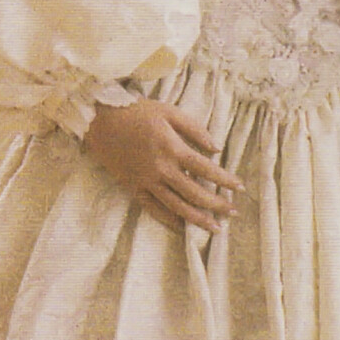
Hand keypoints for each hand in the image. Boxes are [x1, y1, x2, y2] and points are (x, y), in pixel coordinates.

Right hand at [83, 99, 244, 234]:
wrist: (100, 121)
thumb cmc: (136, 112)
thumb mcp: (168, 111)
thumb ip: (194, 129)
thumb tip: (216, 148)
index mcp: (172, 148)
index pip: (205, 168)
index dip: (224, 179)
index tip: (239, 187)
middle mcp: (161, 169)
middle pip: (194, 193)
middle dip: (216, 205)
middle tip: (233, 213)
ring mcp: (146, 181)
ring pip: (176, 206)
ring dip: (198, 219)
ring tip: (215, 228)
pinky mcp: (133, 189)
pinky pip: (154, 210)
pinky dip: (170, 221)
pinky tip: (183, 228)